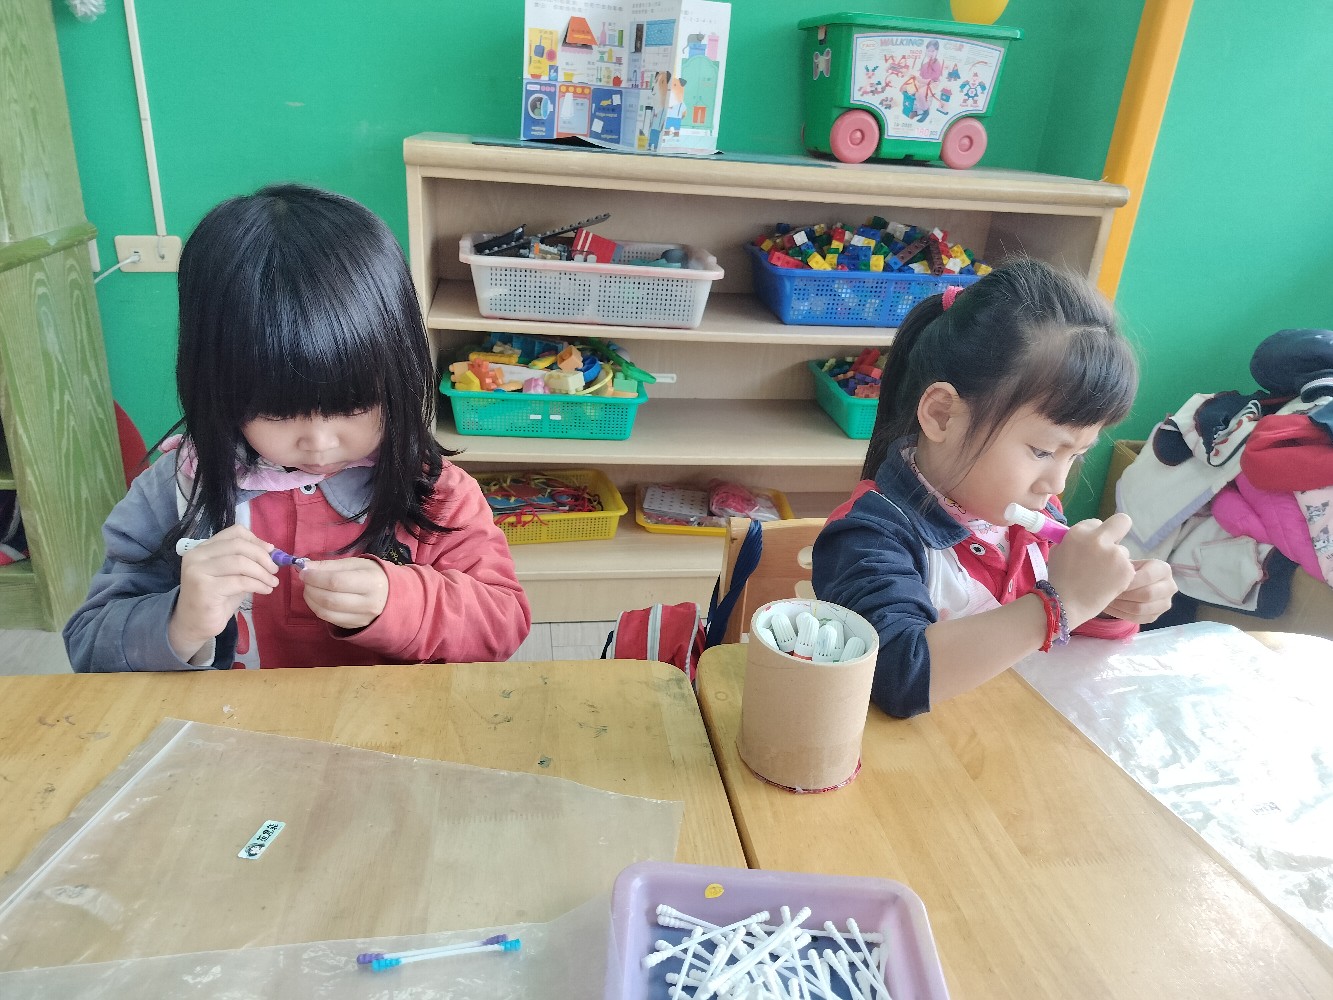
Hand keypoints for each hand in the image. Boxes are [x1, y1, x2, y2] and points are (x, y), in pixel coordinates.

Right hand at [169, 525, 278, 660]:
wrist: (194, 624)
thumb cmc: (215, 599)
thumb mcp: (232, 575)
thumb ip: (245, 561)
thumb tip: (270, 549)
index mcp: (203, 548)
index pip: (234, 532)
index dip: (256, 540)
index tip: (271, 552)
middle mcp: (197, 556)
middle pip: (238, 546)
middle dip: (262, 557)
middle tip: (275, 570)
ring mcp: (198, 571)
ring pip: (240, 563)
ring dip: (262, 572)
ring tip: (272, 582)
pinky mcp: (204, 588)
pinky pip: (240, 581)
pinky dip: (258, 584)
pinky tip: (266, 590)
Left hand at [299, 557, 388, 630]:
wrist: (393, 597)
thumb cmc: (373, 575)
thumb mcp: (356, 564)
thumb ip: (330, 565)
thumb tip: (306, 567)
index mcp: (371, 582)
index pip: (336, 582)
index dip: (315, 577)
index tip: (304, 572)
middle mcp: (368, 604)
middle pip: (329, 600)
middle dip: (310, 589)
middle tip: (306, 580)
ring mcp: (361, 618)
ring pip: (326, 613)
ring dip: (310, 600)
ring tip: (310, 589)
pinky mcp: (354, 626)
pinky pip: (329, 619)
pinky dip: (317, 608)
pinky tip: (318, 599)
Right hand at [1044, 513, 1137, 628]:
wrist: (1066, 603)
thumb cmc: (1059, 578)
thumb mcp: (1059, 550)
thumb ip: (1075, 539)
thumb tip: (1088, 536)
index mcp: (1079, 532)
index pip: (1096, 522)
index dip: (1094, 534)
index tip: (1091, 546)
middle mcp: (1098, 538)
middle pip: (1122, 522)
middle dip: (1119, 530)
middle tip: (1113, 546)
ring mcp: (1115, 554)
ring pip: (1123, 551)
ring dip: (1116, 561)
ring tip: (1102, 577)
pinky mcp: (1126, 569)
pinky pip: (1128, 567)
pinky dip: (1120, 575)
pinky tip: (1108, 584)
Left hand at [1102, 559, 1176, 623]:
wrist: (1132, 584)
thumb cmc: (1128, 570)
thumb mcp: (1128, 563)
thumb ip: (1124, 563)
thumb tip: (1115, 566)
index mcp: (1163, 569)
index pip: (1148, 576)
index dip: (1130, 581)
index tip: (1114, 582)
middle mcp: (1170, 586)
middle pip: (1147, 594)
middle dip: (1125, 594)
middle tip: (1108, 592)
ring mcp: (1164, 603)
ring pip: (1140, 609)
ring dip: (1120, 605)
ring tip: (1107, 599)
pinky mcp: (1156, 616)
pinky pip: (1137, 618)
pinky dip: (1121, 613)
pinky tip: (1110, 607)